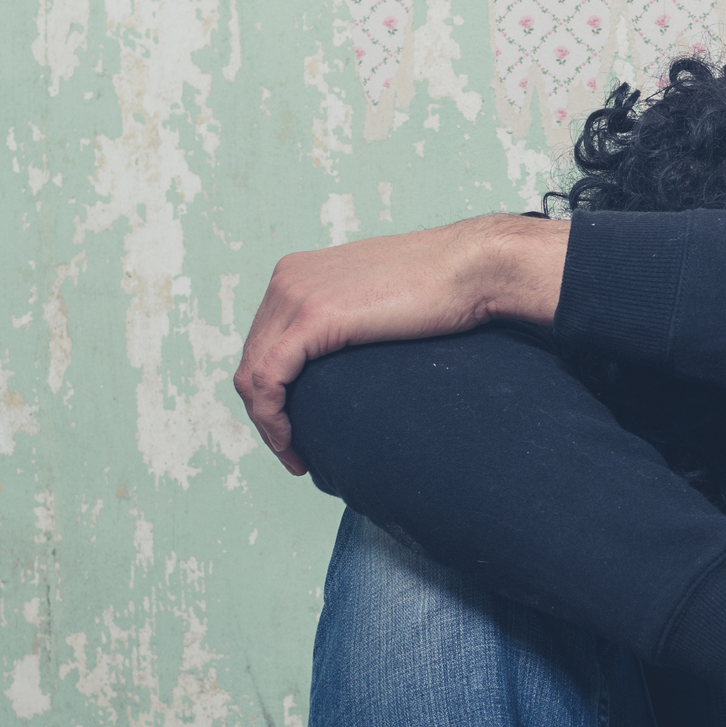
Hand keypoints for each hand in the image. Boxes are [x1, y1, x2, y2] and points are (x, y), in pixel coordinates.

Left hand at [231, 213, 569, 474]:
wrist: (474, 269)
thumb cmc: (447, 289)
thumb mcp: (382, 301)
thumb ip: (355, 319)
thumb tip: (357, 355)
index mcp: (299, 274)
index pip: (264, 342)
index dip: (272, 392)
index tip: (296, 429)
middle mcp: (286, 280)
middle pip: (251, 359)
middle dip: (266, 412)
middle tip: (294, 453)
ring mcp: (294, 295)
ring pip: (252, 374)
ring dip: (267, 424)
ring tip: (294, 457)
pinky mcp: (312, 317)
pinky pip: (269, 379)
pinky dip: (273, 419)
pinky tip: (292, 446)